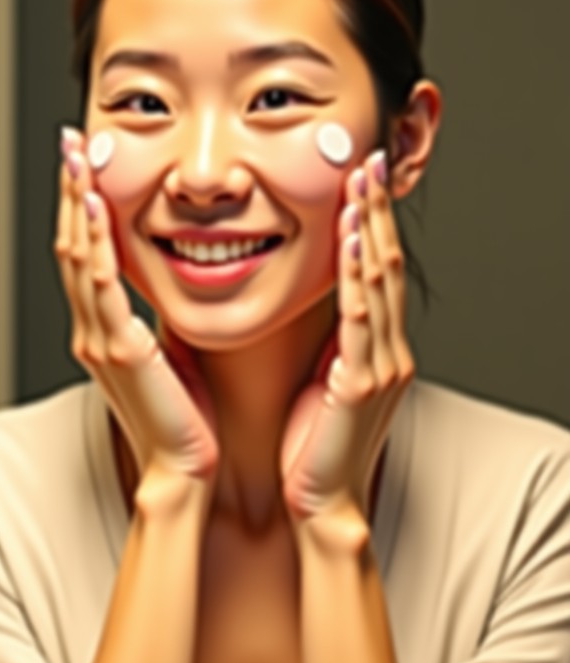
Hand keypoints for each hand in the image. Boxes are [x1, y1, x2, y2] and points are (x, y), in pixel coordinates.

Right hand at [54, 128, 217, 480]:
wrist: (184, 471)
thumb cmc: (184, 420)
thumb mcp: (165, 355)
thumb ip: (153, 319)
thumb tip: (168, 280)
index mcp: (102, 330)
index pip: (83, 254)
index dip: (79, 207)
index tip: (82, 165)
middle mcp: (91, 330)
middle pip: (70, 245)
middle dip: (69, 191)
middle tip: (69, 143)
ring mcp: (99, 339)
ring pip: (77, 257)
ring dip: (75, 204)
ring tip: (76, 158)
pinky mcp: (120, 350)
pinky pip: (101, 285)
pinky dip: (95, 241)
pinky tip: (93, 206)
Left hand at [280, 150, 413, 521]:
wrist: (317, 502)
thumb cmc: (305, 442)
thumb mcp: (312, 375)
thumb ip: (312, 335)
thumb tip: (277, 292)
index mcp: (372, 345)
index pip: (374, 268)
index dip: (369, 221)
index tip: (358, 177)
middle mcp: (386, 349)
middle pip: (385, 263)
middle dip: (376, 210)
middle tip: (369, 160)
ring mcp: (379, 366)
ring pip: (379, 283)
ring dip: (370, 229)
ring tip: (361, 184)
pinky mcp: (360, 387)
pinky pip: (360, 321)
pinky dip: (357, 279)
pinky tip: (351, 243)